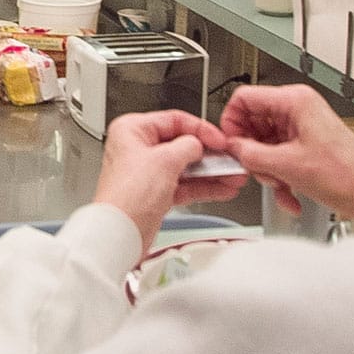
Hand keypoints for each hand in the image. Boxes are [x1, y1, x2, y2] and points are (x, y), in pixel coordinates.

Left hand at [93, 111, 247, 253]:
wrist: (120, 233)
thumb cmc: (127, 196)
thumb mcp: (164, 161)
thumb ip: (187, 147)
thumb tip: (197, 144)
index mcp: (132, 131)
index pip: (173, 120)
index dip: (199, 128)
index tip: (219, 139)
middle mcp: (137, 149)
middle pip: (181, 144)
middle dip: (209, 154)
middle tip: (230, 158)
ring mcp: (147, 173)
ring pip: (186, 167)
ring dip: (211, 172)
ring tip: (233, 175)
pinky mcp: (155, 194)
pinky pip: (185, 185)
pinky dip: (204, 187)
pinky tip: (222, 188)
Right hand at [219, 85, 353, 227]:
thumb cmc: (348, 176)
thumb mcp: (288, 165)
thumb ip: (251, 154)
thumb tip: (232, 149)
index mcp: (295, 101)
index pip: (244, 98)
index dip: (231, 123)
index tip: (230, 146)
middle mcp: (298, 108)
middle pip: (252, 123)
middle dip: (252, 152)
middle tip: (257, 170)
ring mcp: (301, 126)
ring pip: (263, 143)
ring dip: (266, 169)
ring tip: (279, 184)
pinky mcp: (305, 143)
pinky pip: (277, 155)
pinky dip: (278, 175)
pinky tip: (288, 192)